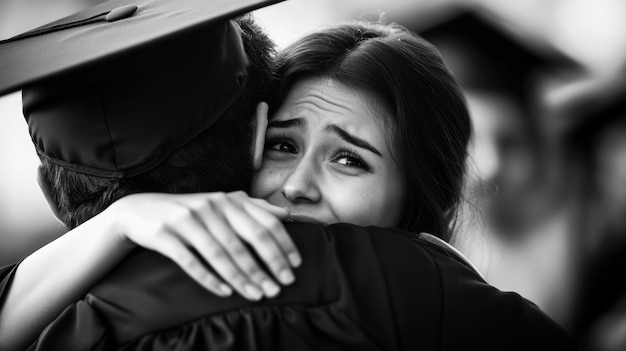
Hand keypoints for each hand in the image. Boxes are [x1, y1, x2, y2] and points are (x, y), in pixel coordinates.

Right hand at [105, 191, 300, 299]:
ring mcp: (186, 219)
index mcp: (227, 200)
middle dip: (267, 266)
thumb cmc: (188, 212)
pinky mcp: (165, 235)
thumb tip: (285, 214)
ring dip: (243, 277)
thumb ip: (252, 208)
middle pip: (245, 241)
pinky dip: (209, 278)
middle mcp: (210, 206)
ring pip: (221, 254)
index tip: (295, 266)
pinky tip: (225, 292)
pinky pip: (191, 261)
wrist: (138, 211)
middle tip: (281, 287)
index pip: (263, 223)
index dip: (282, 245)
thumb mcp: (220, 205)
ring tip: (258, 295)